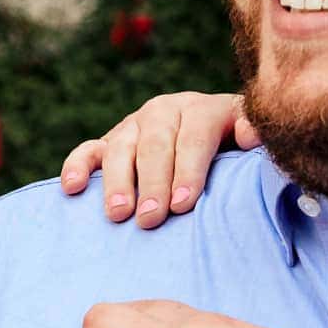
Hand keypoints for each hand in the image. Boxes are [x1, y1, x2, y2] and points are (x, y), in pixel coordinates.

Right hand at [58, 92, 255, 228]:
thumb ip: (255, 136)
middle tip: (151, 218)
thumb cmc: (237, 150)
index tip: (183, 204)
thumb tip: (251, 136)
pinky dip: (78, 165)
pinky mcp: (111, 139)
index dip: (189, 170)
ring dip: (118, 181)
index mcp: (204, 109)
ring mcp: (135, 124)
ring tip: (119, 214)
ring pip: (121, 147)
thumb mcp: (252, 140)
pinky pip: (90, 149)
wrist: (215, 134)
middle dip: (153, 183)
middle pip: (156, 144)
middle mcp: (167, 111)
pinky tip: (72, 188)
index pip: (195, 137)